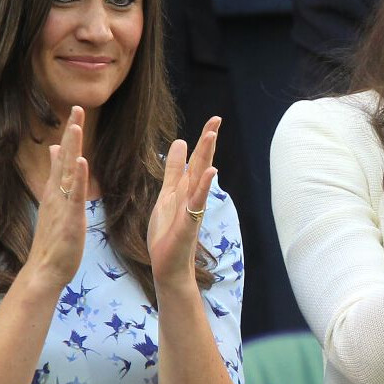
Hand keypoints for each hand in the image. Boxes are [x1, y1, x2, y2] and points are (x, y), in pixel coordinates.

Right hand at [26, 109, 89, 287]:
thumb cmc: (54, 240)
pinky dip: (79, 178)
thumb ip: (57, 178)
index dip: (70, 135)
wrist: (45, 269)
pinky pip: (75, 195)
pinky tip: (82, 161)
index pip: (64, 156)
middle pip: (65, 157)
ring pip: (68, 171)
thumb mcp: (57, 204)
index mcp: (57, 190)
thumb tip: (56, 153)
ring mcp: (62, 204)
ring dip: (72, 148)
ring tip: (76, 125)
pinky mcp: (70, 218)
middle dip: (72, 132)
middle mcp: (57, 193)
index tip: (76, 113)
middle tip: (77, 107)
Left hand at [148, 116, 219, 290]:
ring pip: (201, 179)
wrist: (169, 265)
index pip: (197, 160)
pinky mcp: (189, 223)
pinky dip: (204, 187)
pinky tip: (210, 172)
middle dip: (208, 141)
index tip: (214, 120)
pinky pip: (197, 202)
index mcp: (185, 188)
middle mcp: (192, 196)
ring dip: (207, 157)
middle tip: (217, 119)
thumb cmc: (168, 233)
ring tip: (212, 136)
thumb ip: (173, 170)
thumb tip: (180, 143)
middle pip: (202, 164)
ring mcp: (192, 209)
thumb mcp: (167, 195)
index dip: (204, 140)